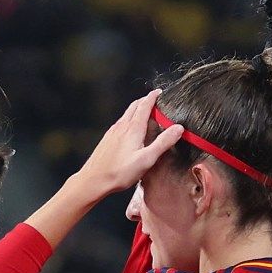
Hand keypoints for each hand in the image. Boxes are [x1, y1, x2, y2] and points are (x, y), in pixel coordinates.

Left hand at [71, 90, 185, 199]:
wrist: (93, 180)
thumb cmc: (119, 172)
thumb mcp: (147, 159)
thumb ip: (163, 143)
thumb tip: (178, 128)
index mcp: (133, 128)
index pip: (144, 105)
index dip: (153, 97)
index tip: (160, 92)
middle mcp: (122, 126)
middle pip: (134, 106)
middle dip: (145, 101)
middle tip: (154, 100)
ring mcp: (113, 132)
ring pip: (126, 114)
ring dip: (137, 109)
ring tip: (145, 113)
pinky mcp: (107, 139)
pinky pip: (120, 123)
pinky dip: (129, 119)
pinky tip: (131, 129)